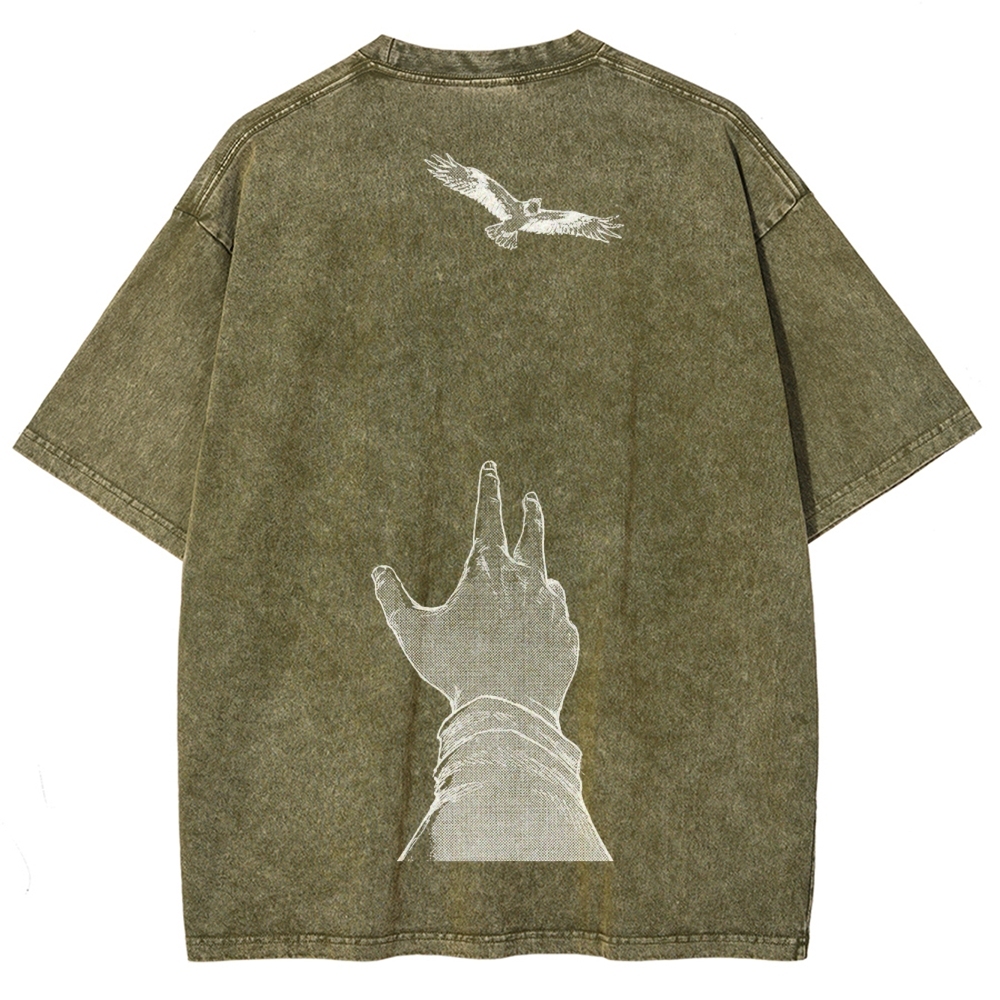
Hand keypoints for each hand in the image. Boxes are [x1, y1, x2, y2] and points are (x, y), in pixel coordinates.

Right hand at [371, 460, 578, 724]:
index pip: (488, 514)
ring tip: (528, 581)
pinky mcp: (567, 632)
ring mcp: (550, 604)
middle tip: (529, 499)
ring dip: (535, 574)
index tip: (491, 467)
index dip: (488, 488)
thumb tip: (378, 571)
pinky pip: (556, 618)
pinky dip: (544, 619)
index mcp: (487, 568)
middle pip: (531, 533)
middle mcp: (525, 577)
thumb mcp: (414, 633)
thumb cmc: (455, 669)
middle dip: (529, 512)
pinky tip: (535, 634)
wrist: (509, 710)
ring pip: (545, 579)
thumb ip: (393, 599)